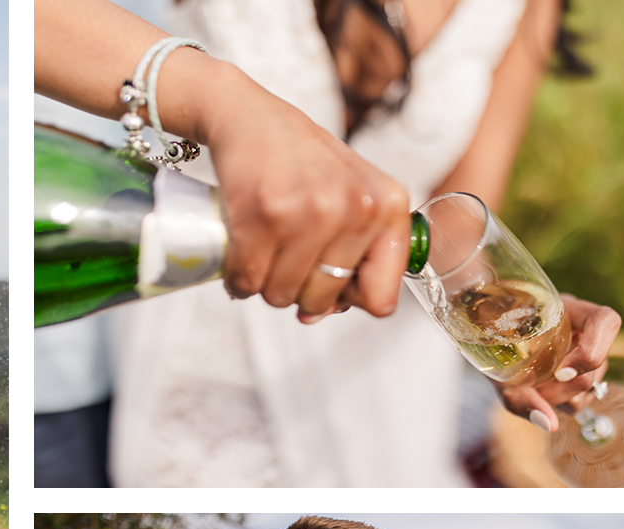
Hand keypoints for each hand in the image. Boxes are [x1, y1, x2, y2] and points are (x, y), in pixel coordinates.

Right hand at [173, 63, 410, 320]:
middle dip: (296, 291)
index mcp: (387, 206)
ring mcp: (309, 212)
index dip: (347, 300)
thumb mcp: (351, 193)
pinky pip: (246, 280)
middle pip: (322, 300)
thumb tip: (320, 314)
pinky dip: (235, 279)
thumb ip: (354, 251)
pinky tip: (238, 257)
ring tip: (260, 252)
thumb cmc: (300, 160)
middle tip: (283, 260)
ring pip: (280, 295)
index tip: (325, 283)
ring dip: (262, 284)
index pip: (381, 298)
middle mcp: (355, 208)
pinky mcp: (262, 215)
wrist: (249, 118)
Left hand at [495, 293, 619, 431]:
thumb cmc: (487, 345)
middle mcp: (580, 328)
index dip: (592, 350)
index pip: (605, 321)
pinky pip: (583, 397)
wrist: (479, 338)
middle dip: (567, 388)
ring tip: (531, 391)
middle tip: (535, 393)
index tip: (561, 373)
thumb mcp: (496, 370)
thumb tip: (550, 426)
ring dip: (563, 398)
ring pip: (593, 383)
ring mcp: (583, 351)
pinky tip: (540, 396)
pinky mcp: (578, 372)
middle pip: (599, 363)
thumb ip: (519, 398)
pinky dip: (562, 404)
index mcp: (566, 310)